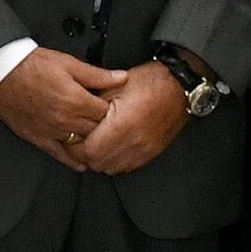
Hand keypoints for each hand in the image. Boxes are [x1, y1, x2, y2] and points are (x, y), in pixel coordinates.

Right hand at [0, 48, 123, 160]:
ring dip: (91, 143)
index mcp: (76, 100)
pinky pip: (59, 155)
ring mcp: (52, 131)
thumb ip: (96, 74)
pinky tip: (80, 163)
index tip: (114, 107)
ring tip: (99, 142)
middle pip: (97, 130)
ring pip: (81, 144)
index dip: (113, 109)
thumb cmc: (30, 65)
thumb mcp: (68, 63)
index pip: (107, 112)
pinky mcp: (38, 138)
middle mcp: (66, 119)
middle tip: (109, 124)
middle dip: (104, 126)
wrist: (0, 73)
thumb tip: (121, 77)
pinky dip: (72, 161)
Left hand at [71, 63, 188, 179]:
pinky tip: (113, 147)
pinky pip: (127, 167)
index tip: (72, 137)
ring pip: (111, 169)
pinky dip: (115, 161)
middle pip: (98, 164)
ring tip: (97, 143)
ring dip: (100, 160)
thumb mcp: (113, 86)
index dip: (75, 146)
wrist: (178, 87)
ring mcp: (145, 150)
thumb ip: (92, 107)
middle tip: (81, 141)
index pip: (89, 151)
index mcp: (123, 124)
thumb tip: (75, 120)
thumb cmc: (150, 82)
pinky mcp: (152, 153)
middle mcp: (135, 141)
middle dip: (85, 155)